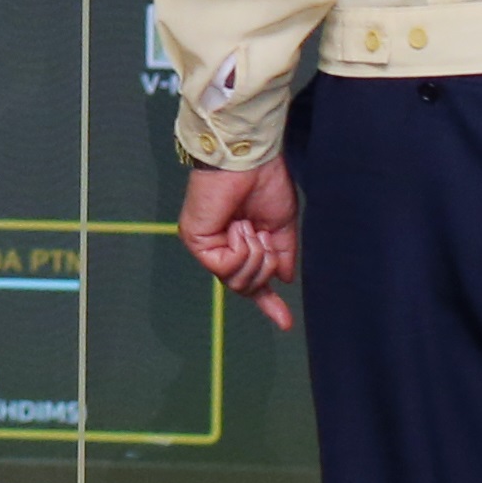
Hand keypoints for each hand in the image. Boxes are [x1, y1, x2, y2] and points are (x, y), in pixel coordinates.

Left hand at [178, 161, 301, 331]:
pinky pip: (225, 267)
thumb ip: (282, 254)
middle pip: (246, 286)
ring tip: (250, 228)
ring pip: (236, 281)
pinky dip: (240, 250)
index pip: (252, 281)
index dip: (269, 303)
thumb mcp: (281, 225)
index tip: (285, 323)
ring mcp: (207, 245)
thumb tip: (283, 279)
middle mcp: (221, 247)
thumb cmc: (266, 182)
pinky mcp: (196, 240)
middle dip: (264, 266)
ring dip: (254, 256)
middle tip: (263, 236)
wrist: (252, 159)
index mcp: (242, 243)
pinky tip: (239, 228)